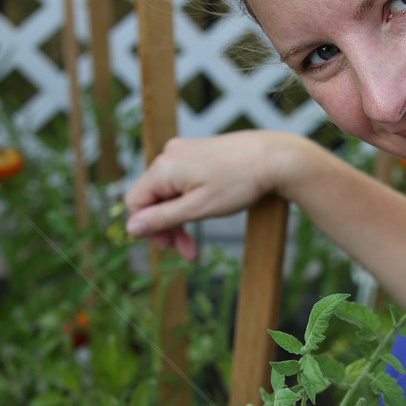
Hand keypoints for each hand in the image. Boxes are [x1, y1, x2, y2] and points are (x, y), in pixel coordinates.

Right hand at [124, 132, 284, 256]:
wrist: (274, 158)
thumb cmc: (238, 183)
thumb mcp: (197, 208)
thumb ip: (162, 219)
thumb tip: (131, 228)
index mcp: (164, 168)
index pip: (135, 201)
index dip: (147, 228)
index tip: (168, 247)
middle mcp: (169, 155)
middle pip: (152, 198)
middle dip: (167, 228)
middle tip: (187, 253)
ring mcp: (183, 152)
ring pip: (168, 193)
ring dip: (179, 219)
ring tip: (195, 245)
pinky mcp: (197, 153)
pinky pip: (182, 182)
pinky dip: (189, 202)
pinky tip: (205, 213)